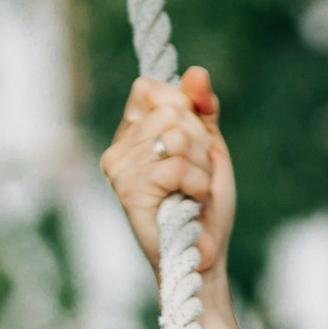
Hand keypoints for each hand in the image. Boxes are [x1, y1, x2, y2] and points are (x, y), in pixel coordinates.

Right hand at [101, 66, 237, 280]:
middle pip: (171, 111)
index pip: (151, 88)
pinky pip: (176, 165)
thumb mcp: (209, 147)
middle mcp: (118, 148)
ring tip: (192, 191)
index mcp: (132, 133)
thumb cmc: (204, 206)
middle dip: (199, 144)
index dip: (184, 108)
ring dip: (200, 167)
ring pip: (176, 136)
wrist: (203, 256)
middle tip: (195, 176)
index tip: (194, 143)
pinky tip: (190, 203)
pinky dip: (197, 184)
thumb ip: (202, 108)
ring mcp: (119, 169)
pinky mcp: (128, 191)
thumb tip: (198, 72)